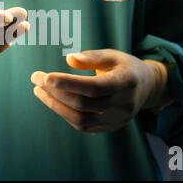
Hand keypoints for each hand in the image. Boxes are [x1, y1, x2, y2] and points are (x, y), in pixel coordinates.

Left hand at [31, 49, 168, 131]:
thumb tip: (69, 59)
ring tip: (39, 91)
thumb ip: (92, 57)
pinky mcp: (110, 128)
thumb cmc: (124, 66)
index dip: (69, 83)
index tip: (46, 76)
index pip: (94, 87)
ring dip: (56, 106)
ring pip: (81, 119)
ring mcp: (118, 120)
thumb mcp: (112, 55)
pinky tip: (53, 101)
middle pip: (83, 104)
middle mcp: (124, 105)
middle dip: (56, 92)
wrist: (145, 87)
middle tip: (36, 78)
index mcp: (127, 82)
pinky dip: (65, 114)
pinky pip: (83, 126)